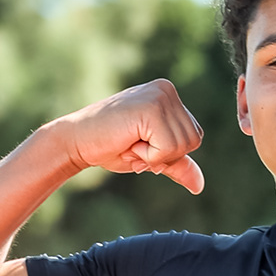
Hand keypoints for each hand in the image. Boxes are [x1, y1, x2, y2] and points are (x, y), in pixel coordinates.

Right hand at [61, 78, 204, 193]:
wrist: (77, 142)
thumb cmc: (109, 147)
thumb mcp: (149, 155)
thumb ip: (175, 164)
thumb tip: (199, 186)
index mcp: (168, 95)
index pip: (194, 136)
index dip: (170, 152)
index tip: (141, 145)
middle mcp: (167, 89)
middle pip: (193, 141)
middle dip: (164, 155)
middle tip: (135, 145)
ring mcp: (160, 96)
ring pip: (182, 146)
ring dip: (154, 155)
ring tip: (130, 142)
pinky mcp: (152, 108)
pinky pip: (168, 148)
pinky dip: (149, 156)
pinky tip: (129, 142)